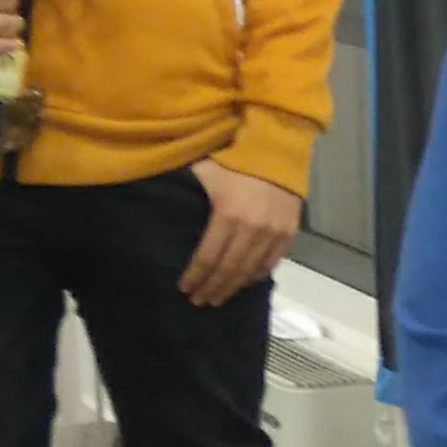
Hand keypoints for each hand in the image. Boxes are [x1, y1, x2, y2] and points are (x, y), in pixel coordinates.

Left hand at [179, 159, 300, 305]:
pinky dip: (256, 276)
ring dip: (233, 287)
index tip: (184, 289)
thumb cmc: (234, 154)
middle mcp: (252, 228)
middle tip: (199, 301)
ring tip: (218, 298)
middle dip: (212, 287)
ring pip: (250, 270)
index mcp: (227, 214)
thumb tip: (157, 202)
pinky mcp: (290, 232)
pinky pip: (272, 262)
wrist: (279, 145)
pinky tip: (244, 283)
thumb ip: (186, 188)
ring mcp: (274, 232)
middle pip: (228, 268)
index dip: (195, 276)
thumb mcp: (204, 168)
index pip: (207, 256)